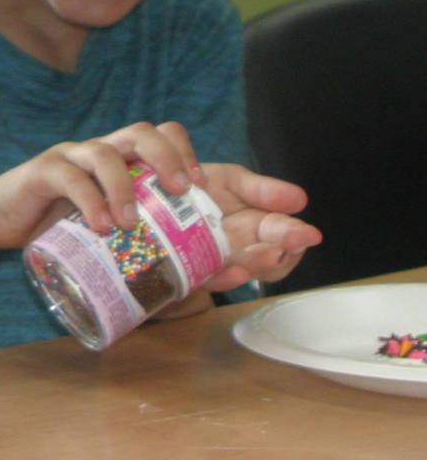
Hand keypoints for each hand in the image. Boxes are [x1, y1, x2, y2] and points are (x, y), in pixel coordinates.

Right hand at [0, 122, 205, 249]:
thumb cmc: (60, 228)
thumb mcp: (107, 232)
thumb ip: (146, 242)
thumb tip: (215, 275)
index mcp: (121, 160)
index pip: (161, 135)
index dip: (185, 153)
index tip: (200, 187)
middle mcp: (99, 151)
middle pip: (141, 132)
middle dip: (168, 157)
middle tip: (180, 191)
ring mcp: (69, 157)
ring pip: (105, 152)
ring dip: (124, 187)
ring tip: (130, 223)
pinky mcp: (42, 170)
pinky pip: (70, 177)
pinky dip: (89, 201)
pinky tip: (98, 227)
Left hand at [193, 163, 320, 288]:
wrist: (152, 192)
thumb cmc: (197, 185)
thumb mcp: (231, 181)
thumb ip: (261, 190)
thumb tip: (300, 199)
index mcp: (258, 226)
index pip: (285, 236)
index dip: (296, 236)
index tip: (307, 235)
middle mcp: (243, 248)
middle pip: (269, 260)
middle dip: (277, 254)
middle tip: (281, 248)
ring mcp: (218, 261)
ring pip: (243, 271)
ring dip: (253, 266)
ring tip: (261, 258)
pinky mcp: (191, 269)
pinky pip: (208, 278)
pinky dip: (223, 278)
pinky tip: (234, 272)